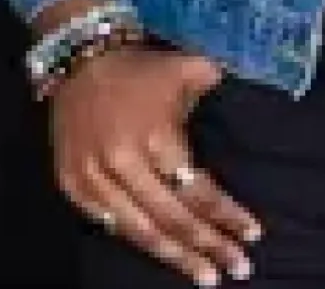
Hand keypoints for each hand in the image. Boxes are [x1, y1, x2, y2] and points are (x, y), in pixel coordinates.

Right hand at [50, 44, 261, 285]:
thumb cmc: (141, 67)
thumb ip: (217, 86)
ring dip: (175, 257)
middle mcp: (124, 164)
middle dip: (207, 246)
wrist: (80, 58)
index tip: (252, 233)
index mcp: (155, 136)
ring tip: (205, 277)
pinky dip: (136, 239)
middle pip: (172, 218)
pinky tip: (160, 253)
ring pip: (140, 230)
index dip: (225, 214)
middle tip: (238, 269)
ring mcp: (93, 179)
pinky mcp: (71, 186)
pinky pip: (108, 224)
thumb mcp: (186, 68)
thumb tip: (253, 94)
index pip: (196, 189)